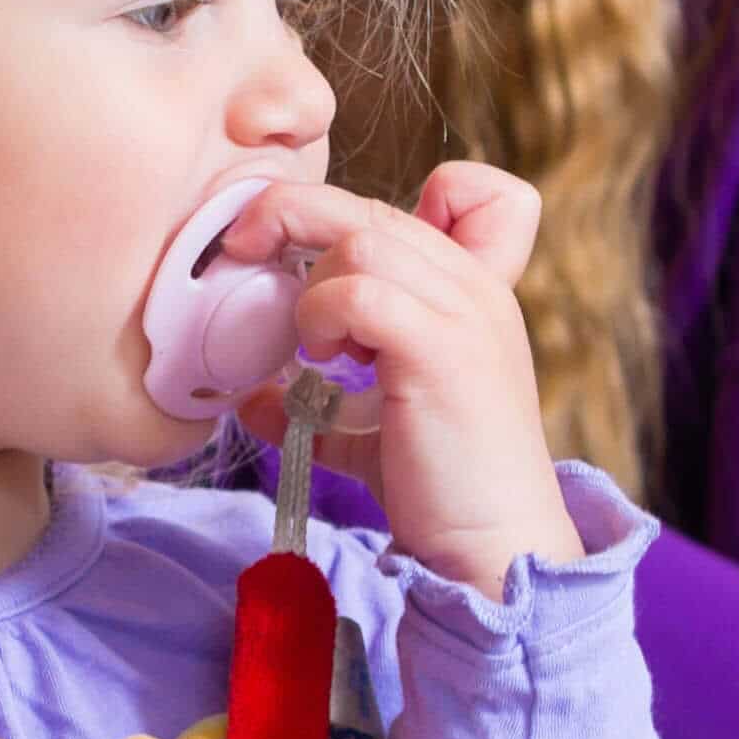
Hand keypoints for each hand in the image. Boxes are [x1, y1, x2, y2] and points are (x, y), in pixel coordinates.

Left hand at [229, 163, 579, 597]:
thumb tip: (251, 400)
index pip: (446, 189)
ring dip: (310, 284)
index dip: (366, 203)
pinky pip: (359, 289)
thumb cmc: (446, 492)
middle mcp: (478, 287)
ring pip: (358, 236)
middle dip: (289, 218)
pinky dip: (319, 317)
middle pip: (369, 205)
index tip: (306, 249)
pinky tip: (318, 361)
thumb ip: (327, 405)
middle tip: (243, 257)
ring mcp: (466, 312)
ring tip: (308, 343)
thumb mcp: (379, 432)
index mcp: (476, 291)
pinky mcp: (441, 348)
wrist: (494, 549)